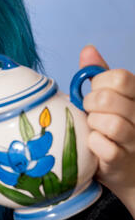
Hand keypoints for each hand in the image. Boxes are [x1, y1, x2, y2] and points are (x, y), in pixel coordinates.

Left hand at [80, 45, 134, 216]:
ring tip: (93, 129)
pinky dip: (94, 144)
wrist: (125, 170)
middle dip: (90, 104)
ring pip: (110, 123)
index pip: (119, 77)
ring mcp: (134, 140)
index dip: (99, 84)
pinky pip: (105, 147)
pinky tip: (94, 145)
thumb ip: (100, 75)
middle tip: (89, 113)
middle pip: (108, 98)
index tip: (94, 93)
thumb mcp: (108, 99)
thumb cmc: (112, 130)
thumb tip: (88, 49)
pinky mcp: (122, 160)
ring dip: (93, 125)